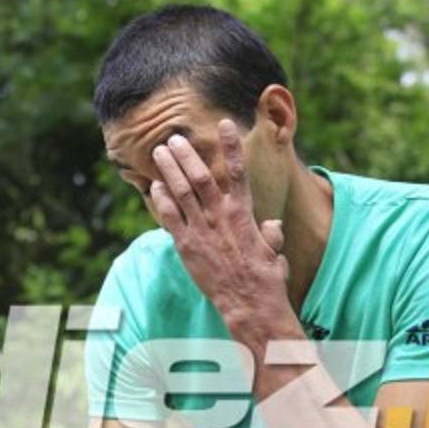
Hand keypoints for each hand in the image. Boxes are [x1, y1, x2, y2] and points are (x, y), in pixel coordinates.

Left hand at [149, 119, 288, 323]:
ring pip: (182, 191)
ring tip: (159, 152)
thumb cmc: (265, 278)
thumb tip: (272, 225)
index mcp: (244, 213)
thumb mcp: (274, 251)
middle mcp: (221, 216)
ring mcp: (202, 230)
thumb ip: (271, 234)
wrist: (249, 303)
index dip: (231, 146)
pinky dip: (161, 198)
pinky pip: (169, 216)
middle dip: (186, 155)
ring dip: (169, 169)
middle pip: (200, 176)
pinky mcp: (187, 245)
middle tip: (174, 139)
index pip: (238, 172)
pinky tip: (154, 185)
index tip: (224, 124)